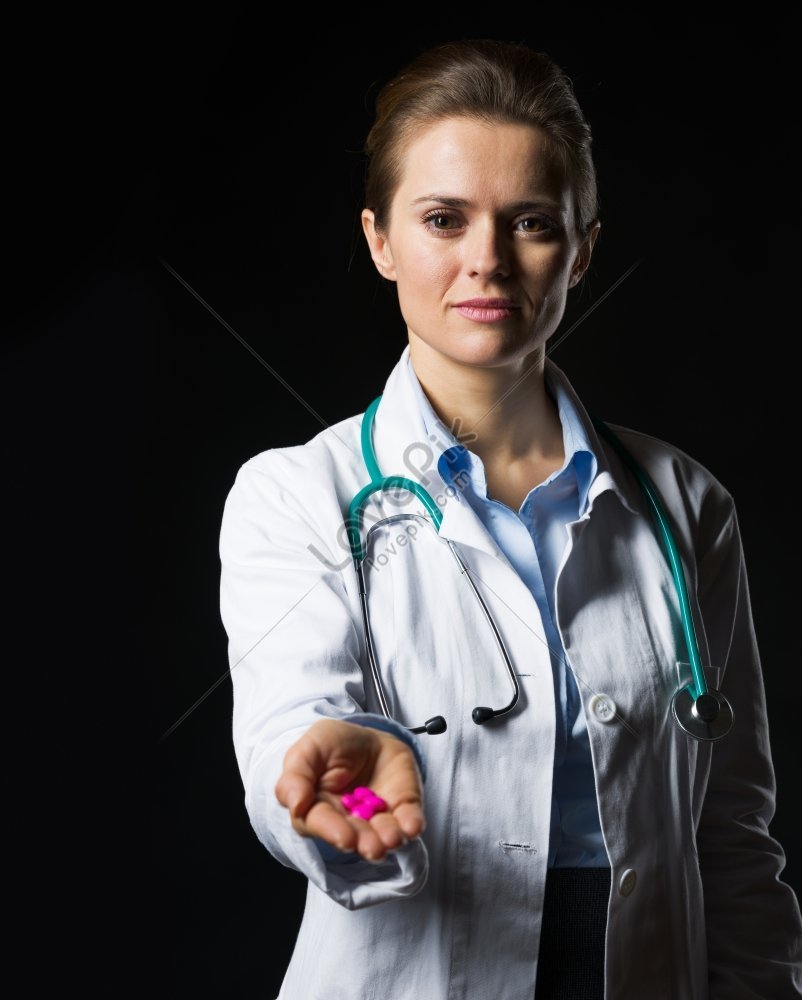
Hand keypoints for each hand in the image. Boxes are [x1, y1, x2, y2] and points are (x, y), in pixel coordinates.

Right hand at [275, 718, 424, 861]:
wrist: (367, 736)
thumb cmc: (332, 746)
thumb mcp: (308, 750)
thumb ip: (295, 776)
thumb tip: (295, 805)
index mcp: (318, 810)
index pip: (321, 824)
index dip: (332, 831)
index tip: (345, 837)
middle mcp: (348, 821)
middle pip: (355, 837)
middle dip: (364, 843)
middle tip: (372, 847)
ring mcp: (377, 817)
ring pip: (383, 835)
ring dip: (388, 838)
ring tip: (392, 839)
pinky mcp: (403, 808)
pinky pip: (409, 820)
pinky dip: (411, 824)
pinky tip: (412, 826)